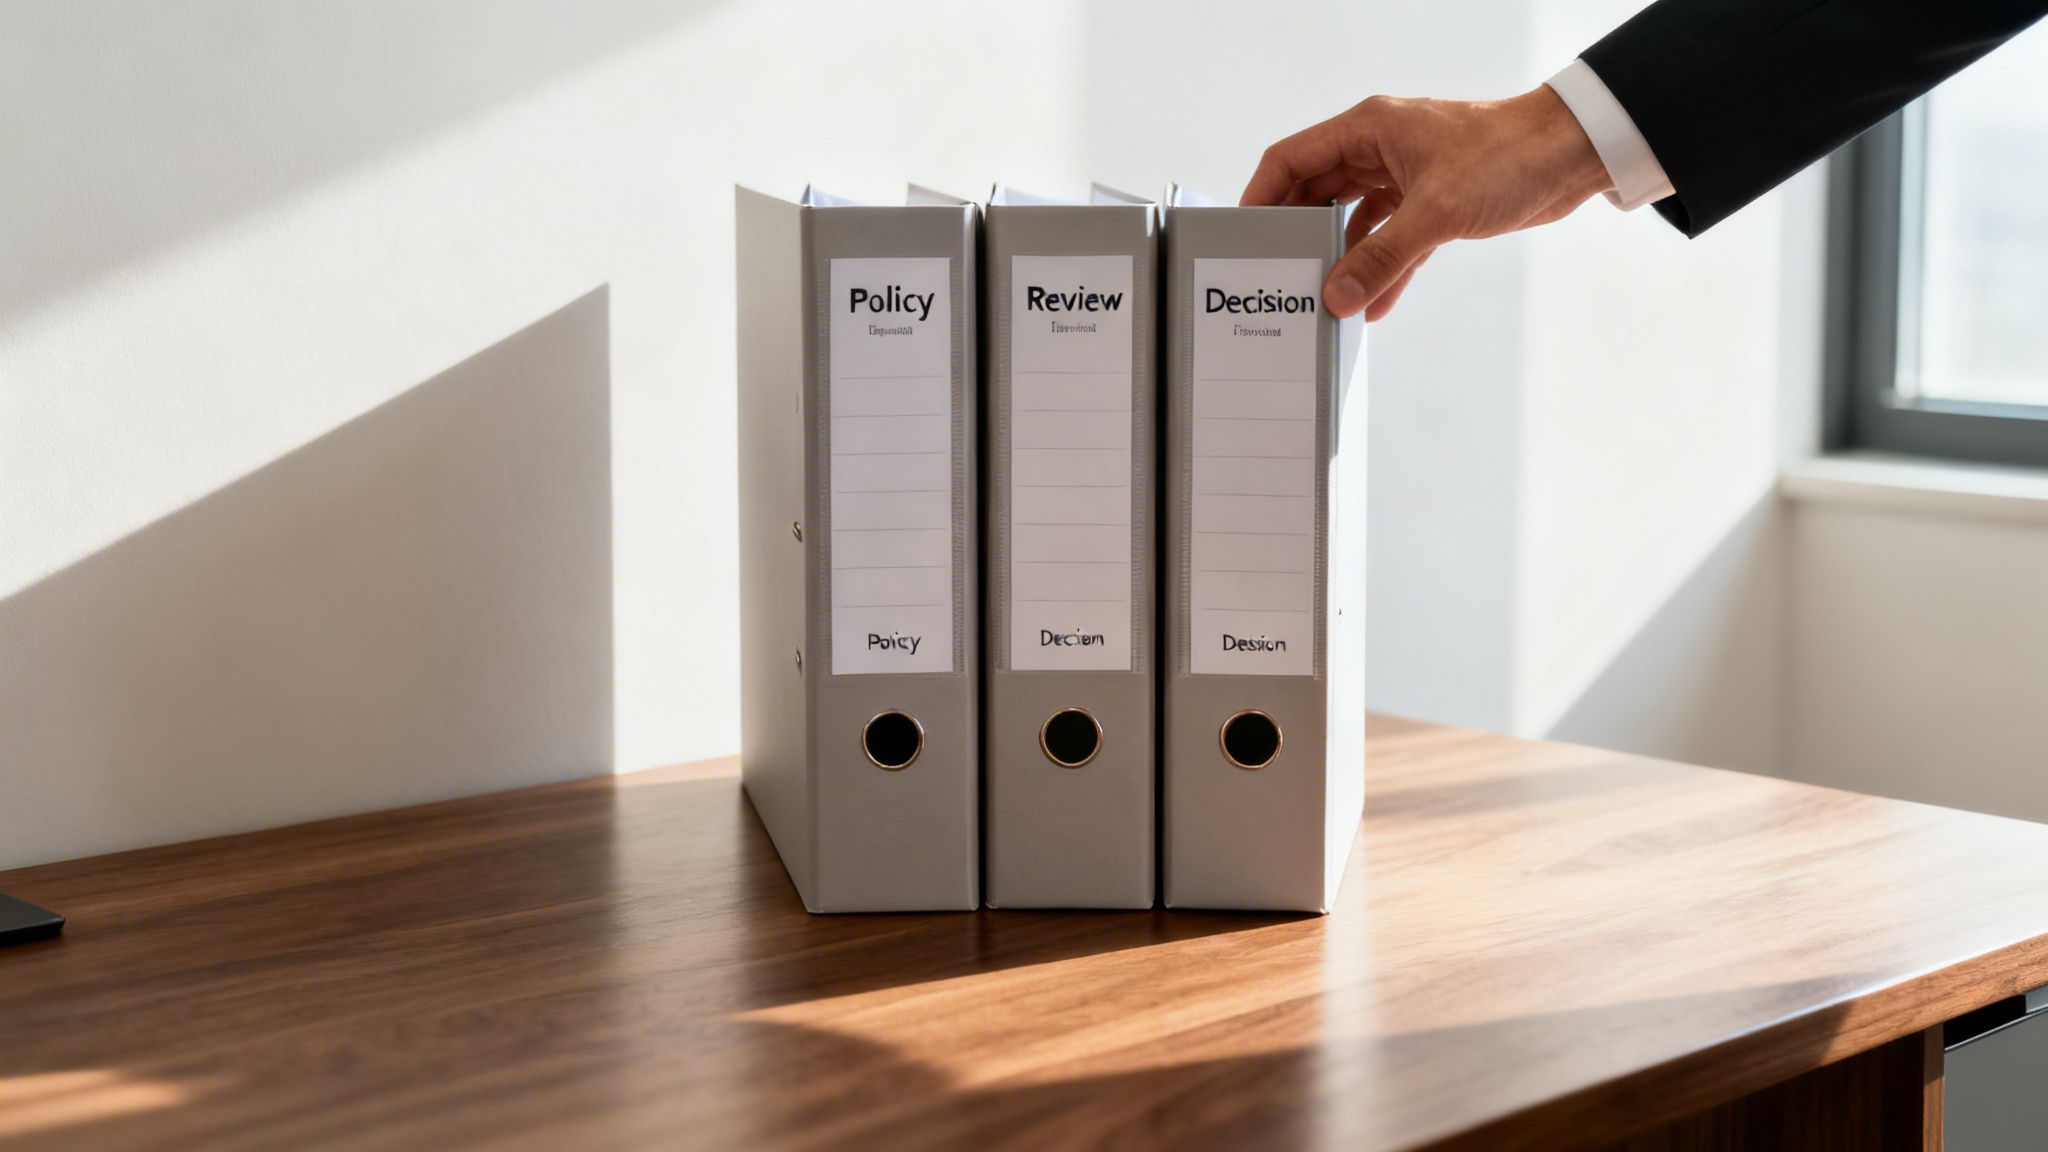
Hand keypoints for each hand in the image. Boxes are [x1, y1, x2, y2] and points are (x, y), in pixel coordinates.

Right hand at [1242, 87, 1612, 320]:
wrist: (1572, 155)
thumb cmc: (1508, 154)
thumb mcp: (1436, 210)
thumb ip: (1383, 256)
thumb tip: (1339, 296)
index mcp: (1368, 129)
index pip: (1291, 159)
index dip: (1261, 195)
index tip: (1244, 235)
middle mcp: (1380, 148)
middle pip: (1317, 193)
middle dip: (1299, 235)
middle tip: (1277, 275)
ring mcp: (1405, 176)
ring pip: (1353, 221)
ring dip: (1342, 258)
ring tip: (1321, 296)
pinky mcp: (1432, 203)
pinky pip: (1392, 240)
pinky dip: (1383, 269)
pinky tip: (1373, 305)